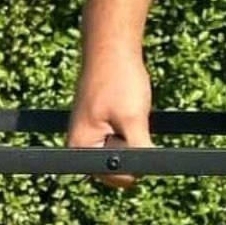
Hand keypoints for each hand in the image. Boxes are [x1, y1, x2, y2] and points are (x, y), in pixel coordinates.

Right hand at [67, 52, 152, 187]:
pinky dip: (129, 129)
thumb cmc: (118, 78)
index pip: (116, 177)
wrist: (111, 47)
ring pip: (122, 155)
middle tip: (127, 118)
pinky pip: (120, 141)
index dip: (133, 161)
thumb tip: (146, 170)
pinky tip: (124, 110)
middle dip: (131, 148)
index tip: (130, 131)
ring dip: (131, 137)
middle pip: (118, 169)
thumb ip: (138, 151)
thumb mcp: (133, 119)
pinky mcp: (97, 130)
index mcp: (81, 150)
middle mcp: (80, 149)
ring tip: (125, 111)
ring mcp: (88, 139)